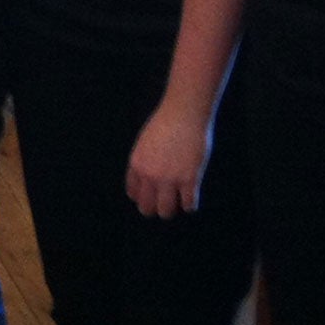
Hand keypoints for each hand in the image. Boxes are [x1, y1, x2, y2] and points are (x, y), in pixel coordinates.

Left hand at [125, 102, 211, 218]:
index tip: (151, 196)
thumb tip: (150, 181)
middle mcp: (150, 175)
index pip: (134, 193)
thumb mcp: (145, 142)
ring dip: (172, 209)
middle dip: (155, 208)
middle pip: (147, 208)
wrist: (184, 113)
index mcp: (137, 164)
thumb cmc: (167, 123)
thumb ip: (145, 161)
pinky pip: (188, 206)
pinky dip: (190, 205)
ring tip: (178, 201)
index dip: (143, 197)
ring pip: (166, 212)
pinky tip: (191, 198)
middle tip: (165, 203)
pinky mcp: (189, 179)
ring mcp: (169, 179)